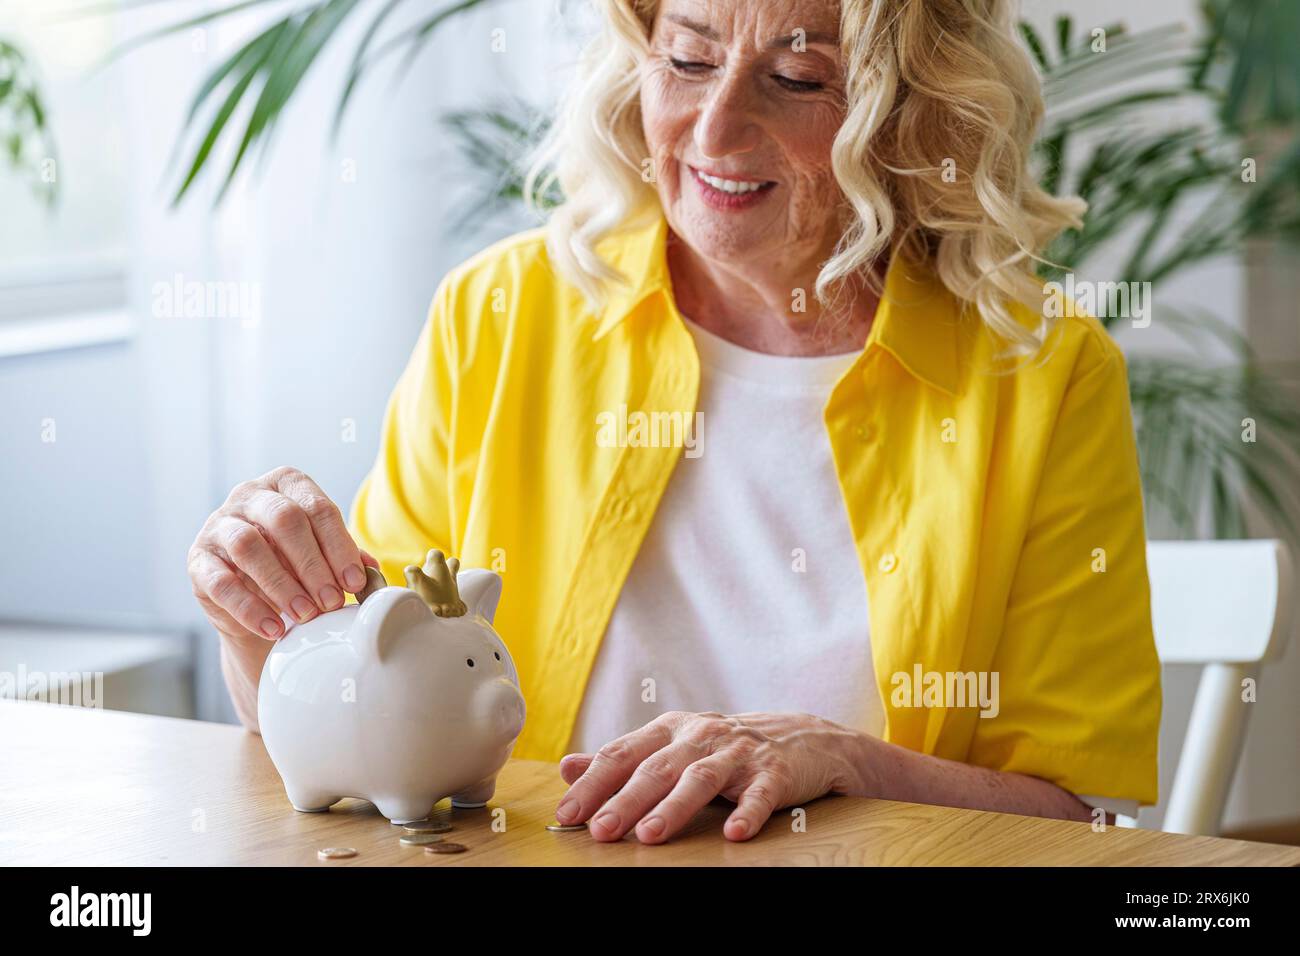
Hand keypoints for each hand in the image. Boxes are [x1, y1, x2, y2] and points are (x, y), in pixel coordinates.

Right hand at [188, 465, 378, 643]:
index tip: (355, 582)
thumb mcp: (322, 554)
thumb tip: (371, 572)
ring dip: (282, 584)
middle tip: (331, 601)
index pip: (317, 507)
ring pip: (248, 546)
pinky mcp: (198, 560)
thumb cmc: (294, 564)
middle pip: (284, 519)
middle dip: (313, 564)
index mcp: (286, 484)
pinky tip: (274, 627)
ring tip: (306, 614)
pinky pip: (221, 582)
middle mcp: (249, 496)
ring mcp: (218, 525)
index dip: (339, 546)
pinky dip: (250, 608)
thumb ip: (346, 557)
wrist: (252, 596)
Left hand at [554, 711, 874, 843]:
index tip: (568, 814)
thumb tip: (566, 767)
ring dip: (674, 807)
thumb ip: (621, 758)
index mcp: (670, 730)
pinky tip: (733, 833)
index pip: (624, 754)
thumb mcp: (671, 745)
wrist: (804, 738)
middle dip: (626, 800)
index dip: (594, 783)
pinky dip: (747, 812)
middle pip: (657, 768)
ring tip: (650, 834)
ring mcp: (738, 753)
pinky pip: (760, 794)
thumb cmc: (726, 747)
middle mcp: (701, 736)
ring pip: (701, 779)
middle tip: (600, 830)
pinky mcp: (774, 772)